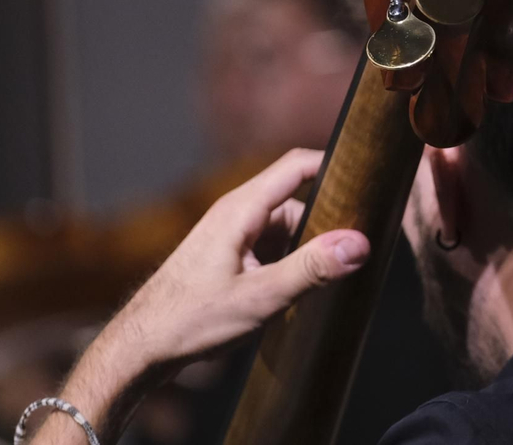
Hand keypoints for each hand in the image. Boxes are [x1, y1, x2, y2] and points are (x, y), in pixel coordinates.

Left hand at [111, 147, 369, 369]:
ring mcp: (231, 233)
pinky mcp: (229, 254)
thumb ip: (311, 269)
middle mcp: (236, 212)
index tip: (371, 177)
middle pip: (298, 200)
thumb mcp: (261, 298)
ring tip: (324, 282)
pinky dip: (289, 262)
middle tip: (356, 252)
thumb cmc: (191, 320)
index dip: (336, 164)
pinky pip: (271, 245)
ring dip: (307, 249)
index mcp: (241, 209)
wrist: (140, 347)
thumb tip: (359, 243)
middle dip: (328, 222)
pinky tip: (296, 293)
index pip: (298, 165)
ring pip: (286, 227)